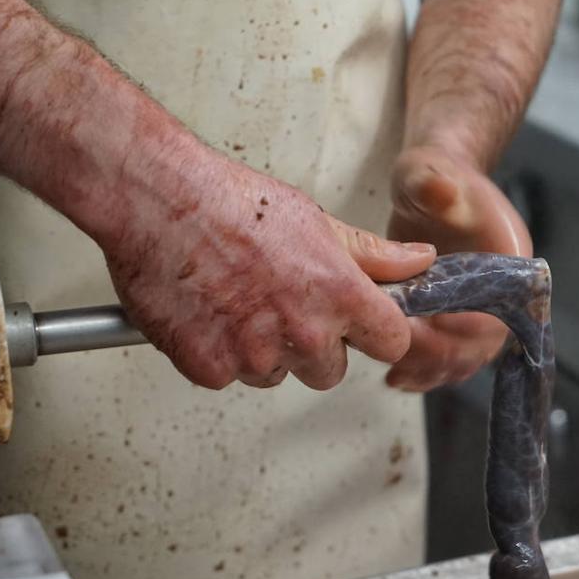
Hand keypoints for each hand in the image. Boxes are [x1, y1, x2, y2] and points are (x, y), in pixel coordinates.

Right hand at [103, 141, 436, 390]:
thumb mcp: (315, 220)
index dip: (374, 334)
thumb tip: (420, 263)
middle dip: (310, 347)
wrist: (157, 200)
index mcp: (338, 293)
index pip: (391, 342)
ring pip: (273, 375)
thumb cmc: (228, 202)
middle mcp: (302, 331)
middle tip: (277, 304)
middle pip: (329, 371)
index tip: (357, 325)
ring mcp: (254, 354)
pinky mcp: (210, 368)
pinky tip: (204, 312)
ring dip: (259, 351)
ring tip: (233, 299)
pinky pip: (226, 377)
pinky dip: (214, 354)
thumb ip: (372, 255)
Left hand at [386, 144, 530, 391]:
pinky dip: (424, 369)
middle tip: (397, 361)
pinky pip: (446, 355)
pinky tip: (395, 377)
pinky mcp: (453, 318)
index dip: (460, 331)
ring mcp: (477, 309)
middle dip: (441, 359)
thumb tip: (440, 190)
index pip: (495, 313)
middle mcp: (500, 294)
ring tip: (395, 377)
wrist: (433, 184)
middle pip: (479, 346)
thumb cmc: (434, 177)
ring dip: (431, 371)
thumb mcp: (428, 173)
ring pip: (462, 357)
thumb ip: (432, 182)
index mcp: (508, 263)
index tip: (421, 331)